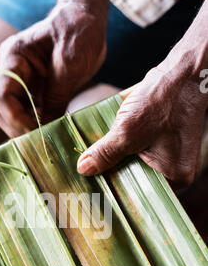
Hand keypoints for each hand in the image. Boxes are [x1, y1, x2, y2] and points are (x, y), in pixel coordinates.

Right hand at [0, 0, 107, 137]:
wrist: (88, 21)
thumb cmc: (79, 33)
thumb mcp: (70, 65)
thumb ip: (56, 96)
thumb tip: (46, 129)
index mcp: (13, 57)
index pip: (2, 95)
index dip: (15, 119)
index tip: (35, 132)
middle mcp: (11, 69)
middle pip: (0, 107)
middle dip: (16, 127)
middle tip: (38, 142)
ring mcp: (20, 80)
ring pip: (9, 113)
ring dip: (22, 128)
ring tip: (42, 140)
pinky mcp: (32, 89)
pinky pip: (25, 112)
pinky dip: (32, 124)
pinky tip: (46, 132)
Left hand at [77, 56, 207, 187]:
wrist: (183, 71)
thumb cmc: (163, 101)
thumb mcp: (128, 131)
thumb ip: (105, 153)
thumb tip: (84, 170)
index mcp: (174, 177)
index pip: (139, 194)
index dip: (115, 191)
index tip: (92, 190)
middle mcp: (174, 170)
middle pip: (136, 180)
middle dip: (112, 175)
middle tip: (88, 178)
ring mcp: (169, 155)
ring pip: (134, 164)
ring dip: (115, 160)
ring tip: (91, 163)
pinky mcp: (162, 141)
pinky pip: (138, 151)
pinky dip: (122, 148)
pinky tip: (102, 147)